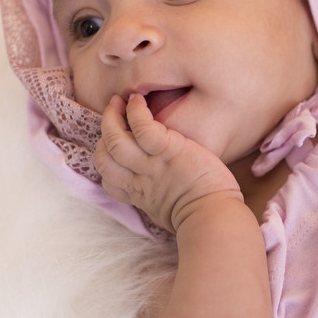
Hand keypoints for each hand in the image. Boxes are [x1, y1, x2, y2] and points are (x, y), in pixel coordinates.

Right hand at [94, 94, 243, 232]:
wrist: (214, 217)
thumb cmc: (201, 216)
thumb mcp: (169, 212)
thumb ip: (160, 200)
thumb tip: (165, 196)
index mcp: (139, 195)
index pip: (108, 178)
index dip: (105, 158)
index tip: (114, 145)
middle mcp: (139, 179)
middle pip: (104, 156)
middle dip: (104, 130)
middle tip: (113, 111)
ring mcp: (151, 165)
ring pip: (115, 139)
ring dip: (112, 116)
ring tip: (120, 100)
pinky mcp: (169, 150)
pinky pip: (143, 127)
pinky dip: (136, 111)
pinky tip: (139, 101)